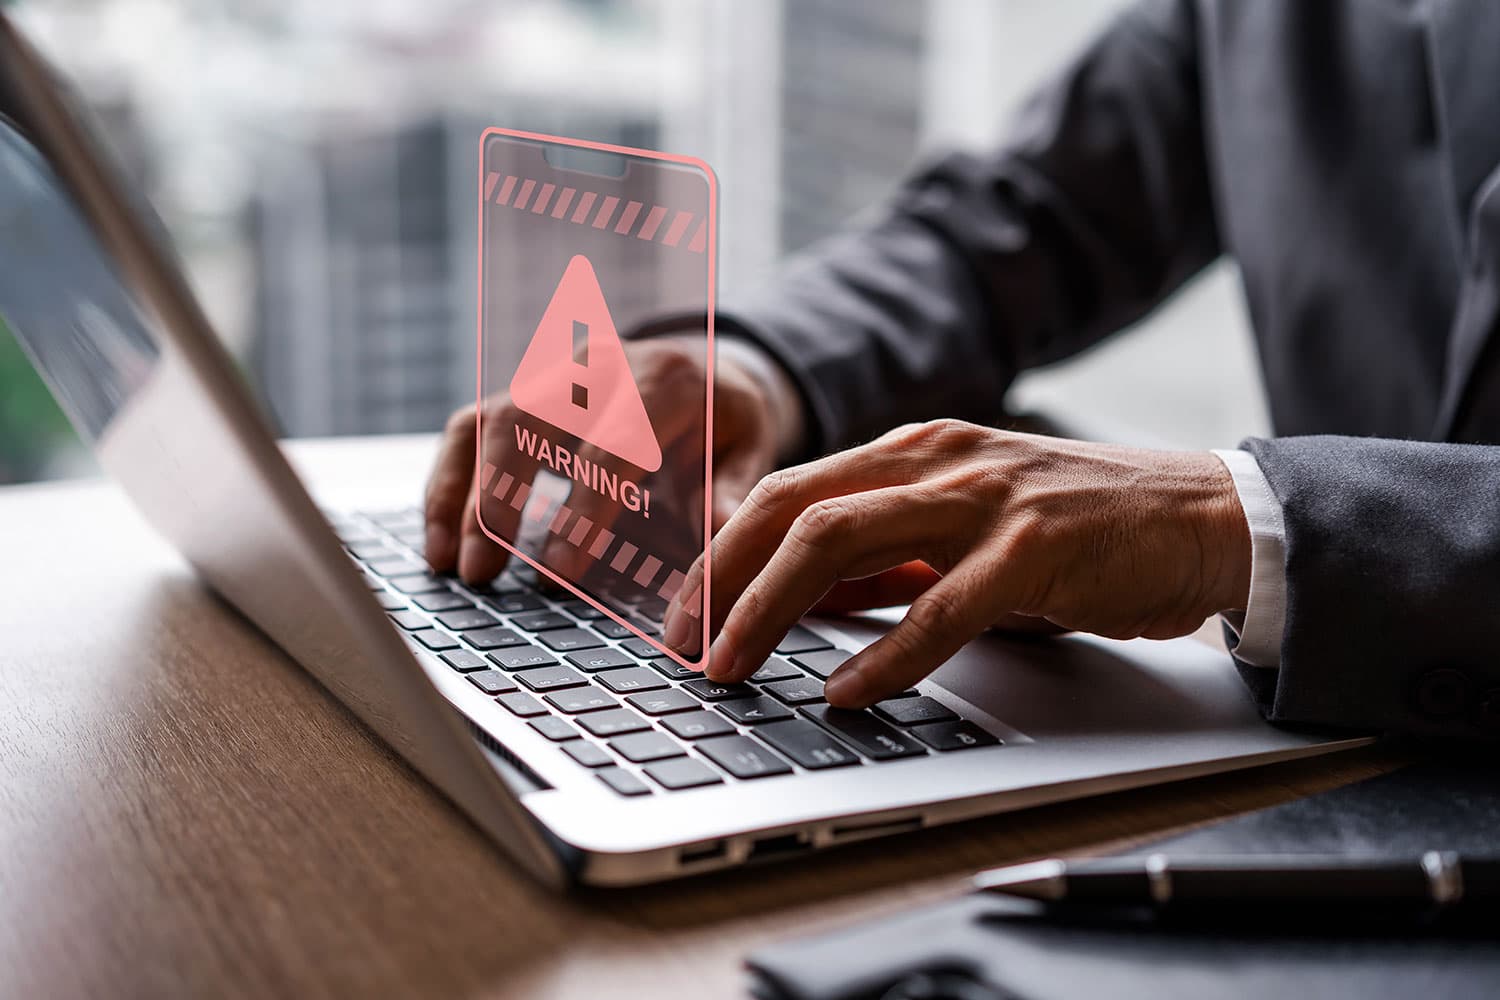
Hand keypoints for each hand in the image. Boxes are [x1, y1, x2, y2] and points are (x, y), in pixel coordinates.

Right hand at [424, 336, 784, 583]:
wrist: (708, 365)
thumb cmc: (725, 420)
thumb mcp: (749, 448)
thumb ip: (733, 490)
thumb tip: (721, 532)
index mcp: (663, 380)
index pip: (611, 444)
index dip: (583, 509)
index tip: (559, 572)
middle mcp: (600, 365)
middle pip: (532, 424)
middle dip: (500, 500)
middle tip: (485, 573)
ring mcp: (555, 372)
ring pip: (490, 422)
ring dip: (460, 493)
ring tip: (450, 562)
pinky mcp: (525, 389)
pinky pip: (471, 426)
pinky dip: (448, 480)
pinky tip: (440, 536)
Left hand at [662, 419, 1250, 707]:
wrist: (1203, 517)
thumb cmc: (1081, 530)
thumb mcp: (964, 535)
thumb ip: (886, 561)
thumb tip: (800, 602)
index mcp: (912, 453)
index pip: (787, 495)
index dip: (722, 555)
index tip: (683, 614)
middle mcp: (937, 462)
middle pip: (794, 511)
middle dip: (723, 581)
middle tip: (684, 646)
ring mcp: (985, 498)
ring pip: (843, 541)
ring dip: (772, 610)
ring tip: (733, 666)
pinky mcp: (1037, 547)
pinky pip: (942, 605)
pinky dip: (887, 654)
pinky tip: (848, 693)